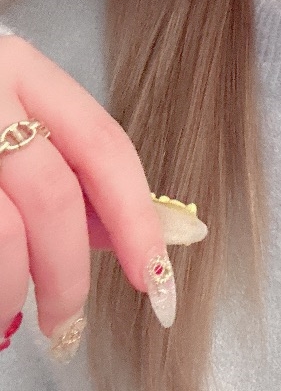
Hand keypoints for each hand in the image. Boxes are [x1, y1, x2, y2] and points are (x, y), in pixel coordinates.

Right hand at [0, 35, 174, 357]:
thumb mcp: (16, 114)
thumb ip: (69, 165)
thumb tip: (125, 236)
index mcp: (24, 71)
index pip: (104, 145)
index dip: (137, 218)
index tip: (154, 275)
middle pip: (54, 196)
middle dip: (69, 272)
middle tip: (67, 320)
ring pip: (4, 234)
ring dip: (13, 290)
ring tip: (9, 314)